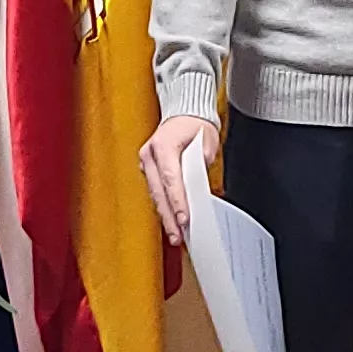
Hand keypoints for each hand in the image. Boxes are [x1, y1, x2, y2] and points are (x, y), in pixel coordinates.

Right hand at [139, 114, 218, 246]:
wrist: (184, 115)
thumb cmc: (195, 126)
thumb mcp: (206, 144)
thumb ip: (201, 166)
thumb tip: (198, 189)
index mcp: (163, 145)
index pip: (171, 179)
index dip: (177, 202)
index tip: (184, 219)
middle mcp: (150, 155)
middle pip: (159, 192)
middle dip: (169, 217)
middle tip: (178, 236)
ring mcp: (146, 162)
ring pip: (155, 195)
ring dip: (165, 215)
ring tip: (175, 235)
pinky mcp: (148, 169)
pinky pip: (156, 191)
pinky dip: (163, 206)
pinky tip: (169, 221)